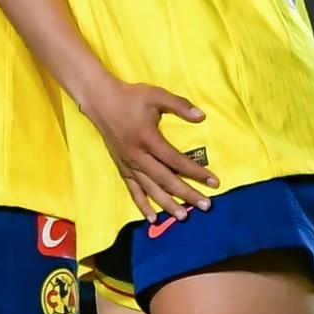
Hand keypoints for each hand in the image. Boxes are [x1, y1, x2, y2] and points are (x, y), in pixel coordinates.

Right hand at [79, 78, 216, 221]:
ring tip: (183, 216)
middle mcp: (138, 156)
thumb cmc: (130, 97)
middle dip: (186, 194)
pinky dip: (142, 204)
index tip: (214, 182)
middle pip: (166, 180)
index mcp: (148, 138)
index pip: (176, 160)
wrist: (100, 101)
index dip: (196, 172)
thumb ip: (180, 105)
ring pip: (150, 189)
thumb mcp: (156, 95)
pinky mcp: (121, 167)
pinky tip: (152, 218)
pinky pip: (133, 190)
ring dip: (167, 204)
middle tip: (205, 206)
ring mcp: (128, 164)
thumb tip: (202, 117)